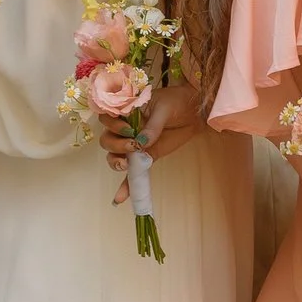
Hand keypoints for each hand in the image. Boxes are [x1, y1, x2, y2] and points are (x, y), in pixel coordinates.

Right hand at [102, 82, 200, 201]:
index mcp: (126, 111)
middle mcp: (126, 128)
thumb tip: (142, 142)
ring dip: (116, 162)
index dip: (112, 125)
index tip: (127, 128)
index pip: (107, 118)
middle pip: (107, 140)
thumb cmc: (176, 102)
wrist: (193, 111)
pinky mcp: (146, 157)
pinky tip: (120, 199)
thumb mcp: (164, 108)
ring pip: (115, 156)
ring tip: (127, 164)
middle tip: (133, 145)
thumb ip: (153, 125)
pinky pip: (133, 172)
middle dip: (115, 145)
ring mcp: (135, 144)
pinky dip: (126, 186)